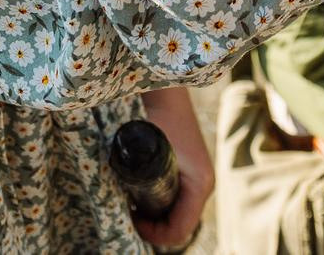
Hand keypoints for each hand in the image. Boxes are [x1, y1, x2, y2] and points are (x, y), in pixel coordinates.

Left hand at [133, 93, 213, 250]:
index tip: (131, 218)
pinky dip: (160, 202)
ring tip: (132, 203)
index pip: (179, 229)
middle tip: (129, 212)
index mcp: (199, 185)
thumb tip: (120, 202)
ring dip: (157, 214)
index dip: (154, 233)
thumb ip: (135, 176)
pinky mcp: (190, 170)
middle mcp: (203, 184)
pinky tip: (140, 193)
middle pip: (180, 223)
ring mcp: (198, 177)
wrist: (167, 90)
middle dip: (155, 225)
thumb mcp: (147, 150)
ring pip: (178, 211)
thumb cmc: (157, 117)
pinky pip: (177, 198)